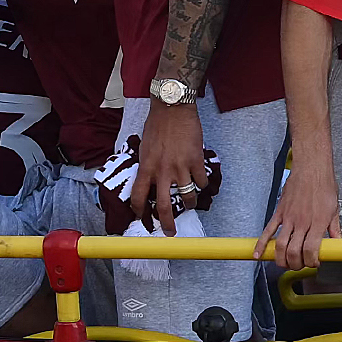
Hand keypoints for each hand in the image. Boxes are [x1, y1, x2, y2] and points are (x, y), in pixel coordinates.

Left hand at [134, 99, 209, 229]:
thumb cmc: (157, 124)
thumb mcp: (144, 147)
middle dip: (167, 224)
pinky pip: (201, 181)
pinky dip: (202, 184)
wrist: (172, 108)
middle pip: (164, 206)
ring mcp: (180, 167)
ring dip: (190, 203)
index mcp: (146, 167)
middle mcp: (162, 171)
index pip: (138, 197)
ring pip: (187, 196)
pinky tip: (202, 182)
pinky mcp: (196, 160)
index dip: (139, 211)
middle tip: (170, 232)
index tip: (142, 217)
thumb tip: (150, 178)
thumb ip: (147, 165)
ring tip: (191, 203)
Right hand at [262, 160, 338, 275]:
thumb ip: (335, 228)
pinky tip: (258, 254)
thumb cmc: (324, 186)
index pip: (311, 250)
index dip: (311, 262)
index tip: (314, 263)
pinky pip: (268, 230)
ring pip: (281, 245)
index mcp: (318, 223)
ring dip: (281, 259)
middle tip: (299, 265)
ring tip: (284, 264)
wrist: (311, 168)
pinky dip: (262, 244)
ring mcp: (289, 218)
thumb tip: (339, 242)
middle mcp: (302, 222)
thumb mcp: (334, 208)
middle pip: (294, 252)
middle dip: (296, 264)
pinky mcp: (280, 212)